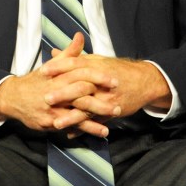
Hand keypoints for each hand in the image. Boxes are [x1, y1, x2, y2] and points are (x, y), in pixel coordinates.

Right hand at [0, 34, 118, 136]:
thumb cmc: (37, 80)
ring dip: (97, 119)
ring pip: (77, 114)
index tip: (114, 81)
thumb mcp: (52, 65)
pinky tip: (101, 132)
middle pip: (81, 97)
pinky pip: (71, 127)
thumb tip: (80, 36)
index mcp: (59, 77)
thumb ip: (69, 52)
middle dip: (101, 102)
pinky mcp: (50, 123)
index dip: (99, 78)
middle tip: (119, 104)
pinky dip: (86, 130)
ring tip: (114, 120)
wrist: (14, 97)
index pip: (81, 75)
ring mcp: (53, 109)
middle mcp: (56, 93)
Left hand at [42, 45, 172, 119]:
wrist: (143, 81)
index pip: (74, 64)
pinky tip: (71, 134)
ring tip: (56, 123)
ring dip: (71, 117)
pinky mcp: (112, 111)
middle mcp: (100, 82)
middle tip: (45, 99)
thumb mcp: (97, 59)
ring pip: (87, 108)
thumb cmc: (117, 69)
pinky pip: (96, 121)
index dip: (58, 67)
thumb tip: (54, 52)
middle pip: (79, 87)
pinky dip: (84, 128)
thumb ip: (75, 57)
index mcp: (95, 66)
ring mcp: (106, 98)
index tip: (43, 71)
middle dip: (62, 94)